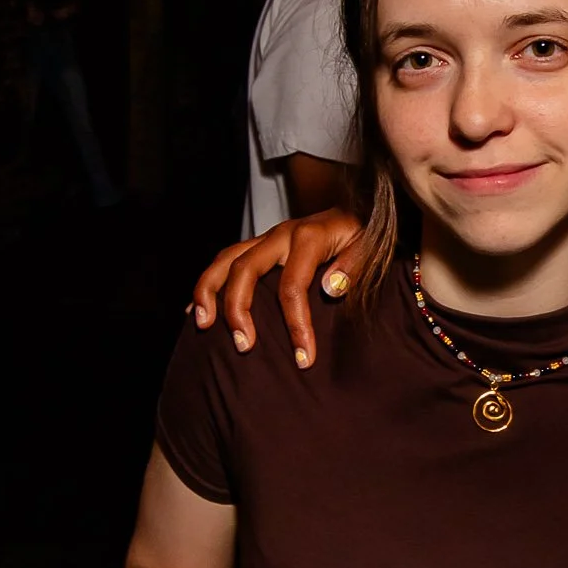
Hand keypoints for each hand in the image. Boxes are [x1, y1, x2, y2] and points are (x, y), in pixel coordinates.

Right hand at [189, 208, 366, 368]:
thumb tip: (331, 288)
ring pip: (226, 260)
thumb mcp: (371, 247)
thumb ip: (354, 266)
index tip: (303, 359)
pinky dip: (208, 285)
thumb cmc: (366, 235)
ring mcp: (268, 238)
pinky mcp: (261, 245)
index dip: (296, 325)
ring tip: (203, 325)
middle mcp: (281, 235)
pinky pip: (226, 261)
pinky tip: (197, 310)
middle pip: (245, 269)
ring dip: (209, 292)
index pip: (292, 286)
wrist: (362, 208)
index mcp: (308, 237)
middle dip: (238, 309)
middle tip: (243, 345)